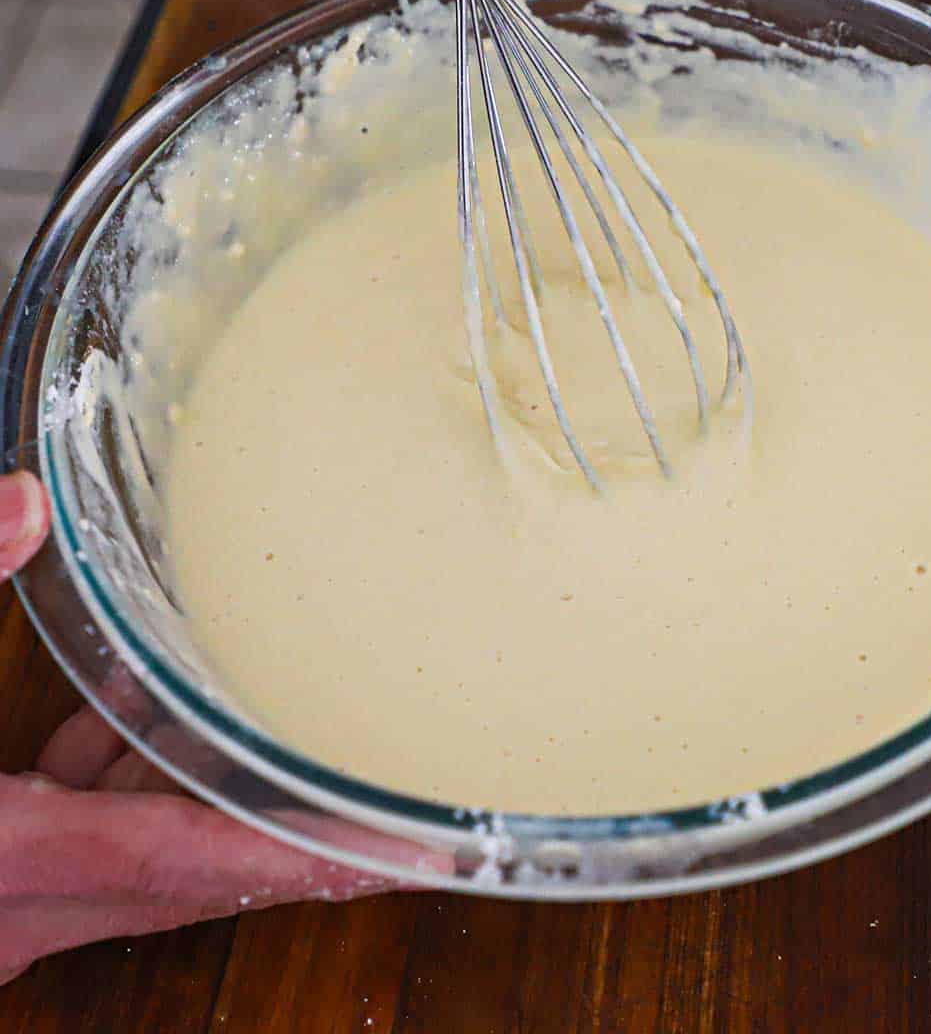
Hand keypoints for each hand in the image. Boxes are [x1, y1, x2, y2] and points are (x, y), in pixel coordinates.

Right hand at [0, 473, 433, 982]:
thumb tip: (23, 501)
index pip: (186, 859)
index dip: (305, 850)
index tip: (404, 847)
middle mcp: (7, 911)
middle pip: (194, 866)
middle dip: (304, 833)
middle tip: (408, 795)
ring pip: (147, 852)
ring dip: (222, 789)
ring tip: (312, 729)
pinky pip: (87, 832)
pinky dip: (127, 773)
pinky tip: (143, 705)